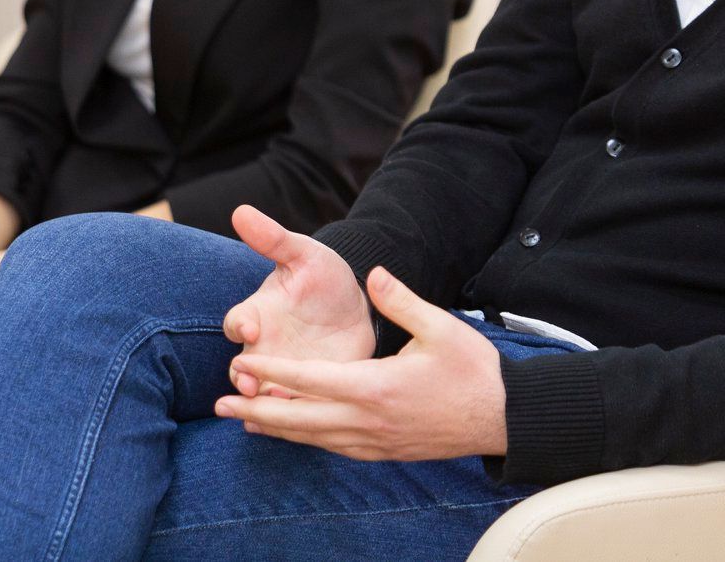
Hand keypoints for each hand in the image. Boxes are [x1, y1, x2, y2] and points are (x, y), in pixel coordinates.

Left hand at [214, 266, 507, 460]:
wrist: (504, 418)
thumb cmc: (473, 369)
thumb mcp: (440, 326)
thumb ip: (401, 299)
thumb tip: (372, 273)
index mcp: (376, 386)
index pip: (310, 381)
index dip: (272, 373)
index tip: (242, 363)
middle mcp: (369, 420)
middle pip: (300, 419)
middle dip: (257, 409)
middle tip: (221, 402)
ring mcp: (376, 441)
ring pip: (314, 438)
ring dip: (276, 428)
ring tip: (242, 420)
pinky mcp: (385, 452)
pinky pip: (336, 448)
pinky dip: (307, 440)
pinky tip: (293, 433)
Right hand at [220, 205, 374, 397]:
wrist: (352, 304)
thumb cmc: (320, 275)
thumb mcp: (302, 254)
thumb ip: (273, 239)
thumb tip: (241, 210)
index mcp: (259, 313)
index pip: (236, 320)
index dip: (239, 324)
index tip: (247, 326)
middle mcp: (265, 347)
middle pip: (242, 367)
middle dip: (243, 377)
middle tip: (250, 385)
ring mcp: (285, 371)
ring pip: (268, 394)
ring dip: (268, 404)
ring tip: (277, 406)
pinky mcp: (310, 388)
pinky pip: (299, 407)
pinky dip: (297, 416)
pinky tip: (305, 421)